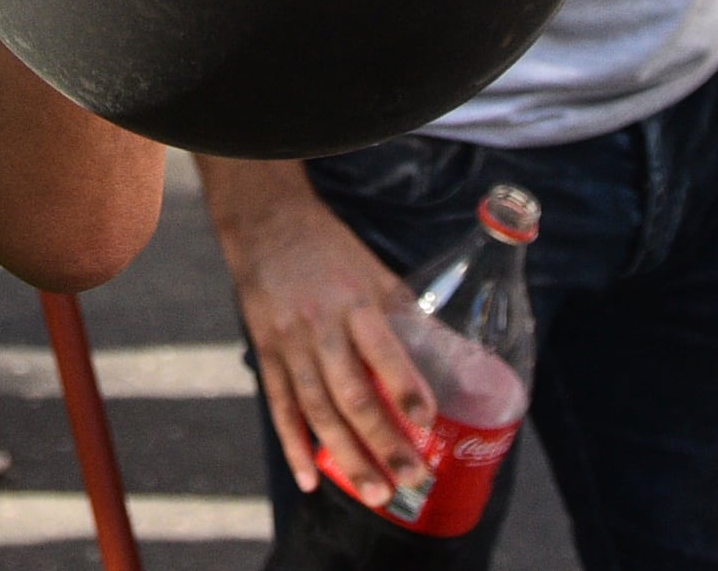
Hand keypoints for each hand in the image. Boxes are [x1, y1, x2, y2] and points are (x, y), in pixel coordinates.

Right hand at [211, 167, 438, 511]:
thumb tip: (452, 353)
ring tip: (375, 492)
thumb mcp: (375, 270)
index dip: (404, 387)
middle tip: (413, 479)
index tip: (427, 421)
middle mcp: (320, 328)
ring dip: (347, 456)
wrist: (264, 225)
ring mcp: (288, 345)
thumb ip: (408, 314)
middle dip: (383, 442)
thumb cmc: (328, 248)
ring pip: (318, 411)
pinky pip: (280, 407)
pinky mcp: (266, 354)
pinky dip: (293, 446)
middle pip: (351, 395)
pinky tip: (308, 480)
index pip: (381, 351)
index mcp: (353, 302)